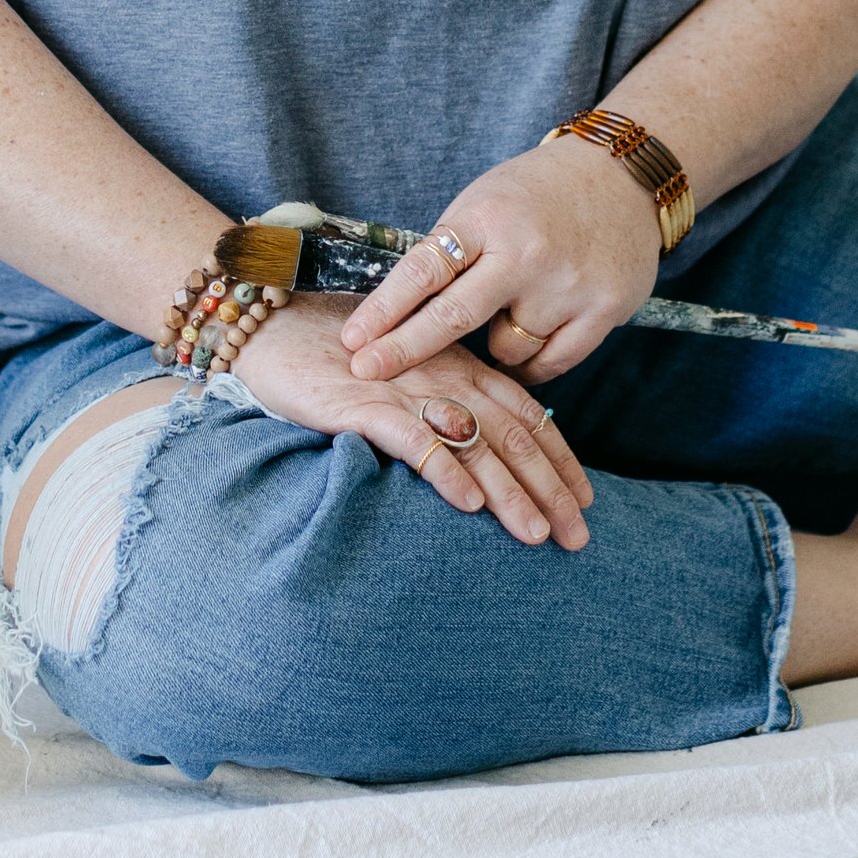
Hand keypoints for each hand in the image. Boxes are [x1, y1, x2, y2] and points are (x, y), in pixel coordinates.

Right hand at [237, 296, 592, 548]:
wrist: (272, 322)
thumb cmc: (339, 354)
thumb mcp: (406, 373)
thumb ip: (445, 400)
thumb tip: (484, 449)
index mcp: (458, 364)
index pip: (525, 413)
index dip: (559, 458)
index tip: (584, 501)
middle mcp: (442, 374)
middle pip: (511, 434)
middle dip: (548, 488)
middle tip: (576, 536)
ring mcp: (405, 388)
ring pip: (473, 441)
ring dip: (509, 491)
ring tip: (534, 533)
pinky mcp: (362, 405)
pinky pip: (413, 439)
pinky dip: (444, 470)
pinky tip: (467, 503)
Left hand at [340, 140, 662, 386]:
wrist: (624, 176)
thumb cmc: (540, 193)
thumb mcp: (486, 202)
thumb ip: (454, 251)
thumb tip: (402, 314)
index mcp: (487, 217)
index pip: (424, 270)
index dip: (384, 309)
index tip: (354, 340)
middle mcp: (525, 253)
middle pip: (453, 318)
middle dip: (405, 350)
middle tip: (367, 372)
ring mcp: (566, 285)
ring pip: (506, 348)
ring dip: (497, 340)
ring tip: (514, 304)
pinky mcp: (602, 310)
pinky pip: (548, 364)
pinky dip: (530, 361)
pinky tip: (531, 338)